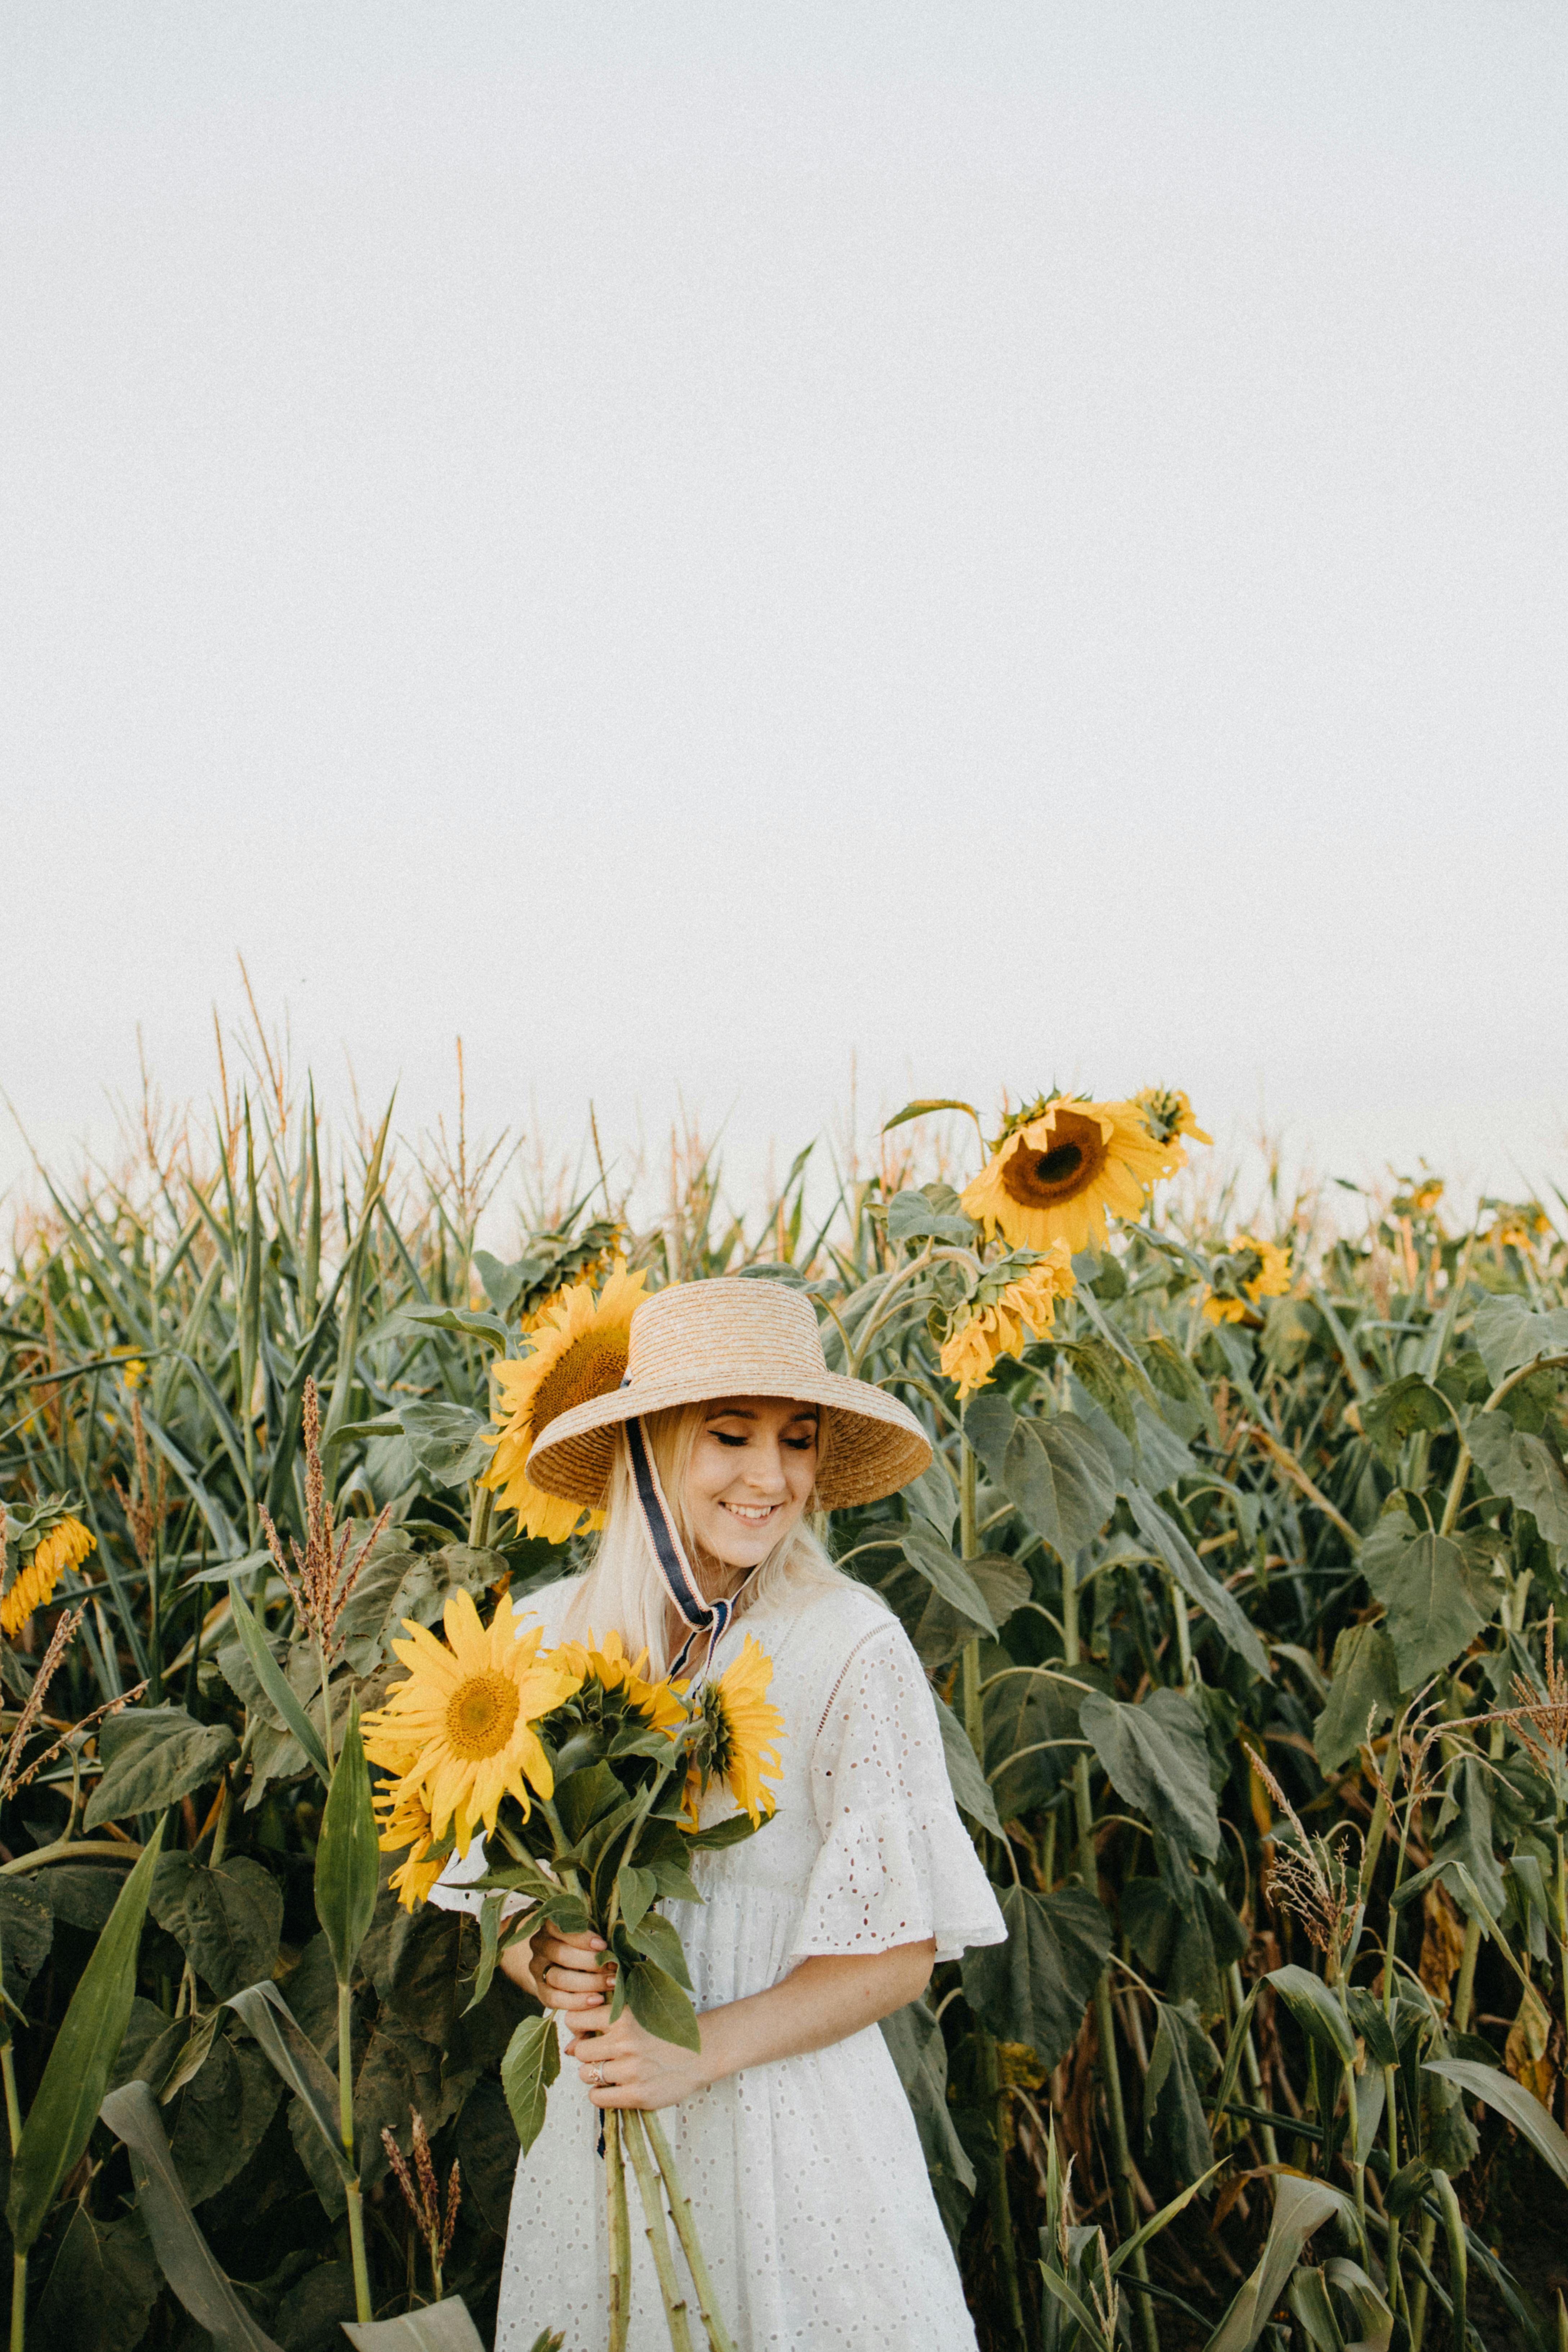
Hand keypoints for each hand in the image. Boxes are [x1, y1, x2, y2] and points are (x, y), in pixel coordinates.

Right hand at [504, 1923, 615, 2015]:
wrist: (563, 1965)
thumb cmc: (584, 1944)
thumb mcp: (588, 1933)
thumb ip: (597, 1935)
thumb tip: (621, 1939)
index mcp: (550, 1926)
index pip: (561, 1928)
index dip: (582, 1938)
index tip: (603, 1945)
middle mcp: (539, 1945)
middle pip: (561, 1954)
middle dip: (590, 1963)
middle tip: (613, 1968)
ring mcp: (537, 1969)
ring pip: (558, 1978)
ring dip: (589, 1983)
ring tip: (611, 1984)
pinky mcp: (540, 1991)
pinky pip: (555, 1999)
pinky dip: (577, 2001)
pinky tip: (597, 2000)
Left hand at [566, 2003, 711, 2110]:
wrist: (700, 2052)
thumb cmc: (663, 2032)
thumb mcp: (636, 2015)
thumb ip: (603, 2023)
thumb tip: (568, 2048)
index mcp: (623, 2016)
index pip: (575, 2020)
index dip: (578, 2028)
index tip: (588, 2033)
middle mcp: (625, 2041)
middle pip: (579, 2051)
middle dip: (586, 2054)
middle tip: (603, 2055)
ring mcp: (631, 2070)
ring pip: (585, 2075)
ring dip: (593, 2075)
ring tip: (612, 2071)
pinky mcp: (638, 2095)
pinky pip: (597, 2098)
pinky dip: (600, 2094)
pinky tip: (615, 2088)